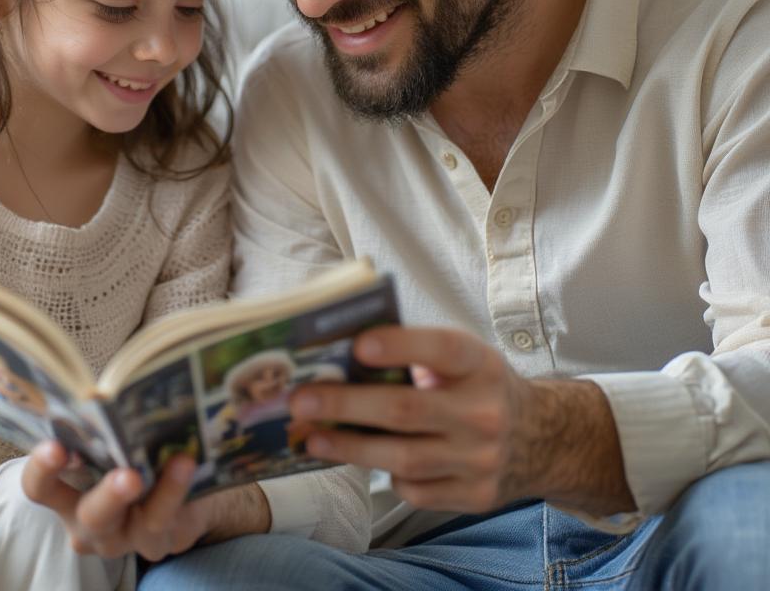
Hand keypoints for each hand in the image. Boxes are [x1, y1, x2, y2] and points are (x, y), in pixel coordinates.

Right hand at [22, 441, 269, 560]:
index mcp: (66, 494)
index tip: (56, 446)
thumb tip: (106, 395)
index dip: (43, 468)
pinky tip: (185, 464)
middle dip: (106, 494)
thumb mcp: (111, 444)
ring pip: (135, 522)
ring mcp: (124, 538)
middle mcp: (88, 523)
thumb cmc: (129, 457)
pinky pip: (164, 519)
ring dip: (145, 493)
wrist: (176, 497)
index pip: (40, 487)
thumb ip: (102, 426)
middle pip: (90, 515)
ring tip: (163, 467)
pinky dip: (176, 489)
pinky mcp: (157, 542)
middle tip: (124, 474)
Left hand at [291, 325, 632, 514]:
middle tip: (301, 400)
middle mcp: (484, 413)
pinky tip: (359, 458)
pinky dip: (384, 474)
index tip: (357, 346)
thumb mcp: (461, 358)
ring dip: (349, 447)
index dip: (399, 346)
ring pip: (403, 458)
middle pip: (406, 410)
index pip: (440, 349)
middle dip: (346, 404)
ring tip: (310, 437)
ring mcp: (481, 460)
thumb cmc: (477, 386)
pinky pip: (415, 489)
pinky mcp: (473, 497)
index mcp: (479, 364)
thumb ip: (414, 353)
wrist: (540, 439)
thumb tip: (341, 357)